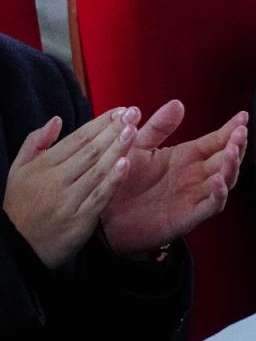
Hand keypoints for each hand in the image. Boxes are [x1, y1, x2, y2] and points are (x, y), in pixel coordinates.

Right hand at [3, 107, 139, 268]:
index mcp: (42, 166)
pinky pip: (99, 197)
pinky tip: (126, 164)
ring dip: (117, 149)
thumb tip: (57, 119)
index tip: (121, 110)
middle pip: (90, 151)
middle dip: (113, 130)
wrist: (18, 248)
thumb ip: (35, 143)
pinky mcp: (79, 220)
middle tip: (134, 113)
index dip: (101, 123)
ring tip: (134, 131)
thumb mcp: (18, 171)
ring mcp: (67, 201)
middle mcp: (55, 181)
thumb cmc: (22, 205)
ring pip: (96, 170)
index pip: (77, 138)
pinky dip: (112, 180)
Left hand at [101, 101, 247, 255]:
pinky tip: (219, 181)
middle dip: (237, 144)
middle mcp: (196, 176)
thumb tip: (177, 103)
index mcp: (187, 157)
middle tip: (241, 132)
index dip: (231, 129)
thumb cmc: (120, 180)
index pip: (216, 140)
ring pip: (225, 180)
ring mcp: (194, 196)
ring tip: (233, 151)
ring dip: (232, 166)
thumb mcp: (138, 147)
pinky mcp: (188, 217)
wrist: (102, 217)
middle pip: (226, 158)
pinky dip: (219, 195)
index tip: (243, 116)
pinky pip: (210, 206)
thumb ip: (158, 127)